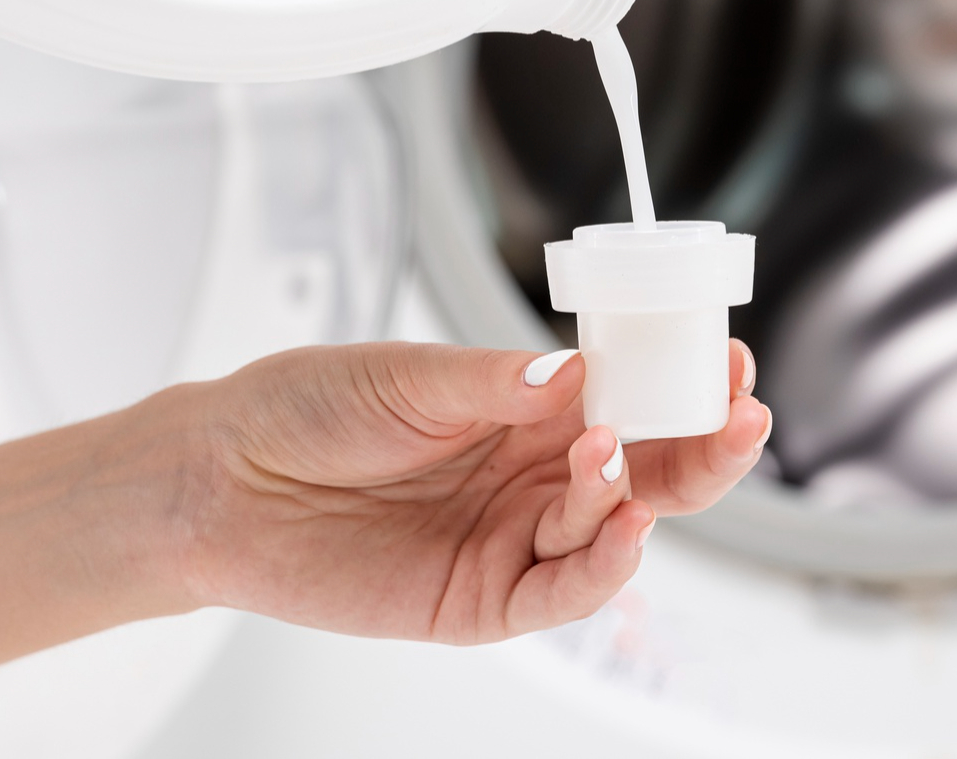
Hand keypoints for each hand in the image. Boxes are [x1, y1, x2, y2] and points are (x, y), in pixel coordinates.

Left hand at [173, 340, 770, 640]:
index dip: (686, 383)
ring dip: (640, 496)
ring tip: (619, 458)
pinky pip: (560, 595)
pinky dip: (602, 569)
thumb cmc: (306, 409)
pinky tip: (624, 531)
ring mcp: (512, 539)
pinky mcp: (481, 600)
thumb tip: (577, 372)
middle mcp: (533, 474)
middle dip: (704, 445)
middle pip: (652, 470)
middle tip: (737, 414)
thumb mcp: (408, 375)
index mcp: (530, 408)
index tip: (726, 356)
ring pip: (616, 531)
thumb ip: (496, 381)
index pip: (635, 398)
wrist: (219, 478)